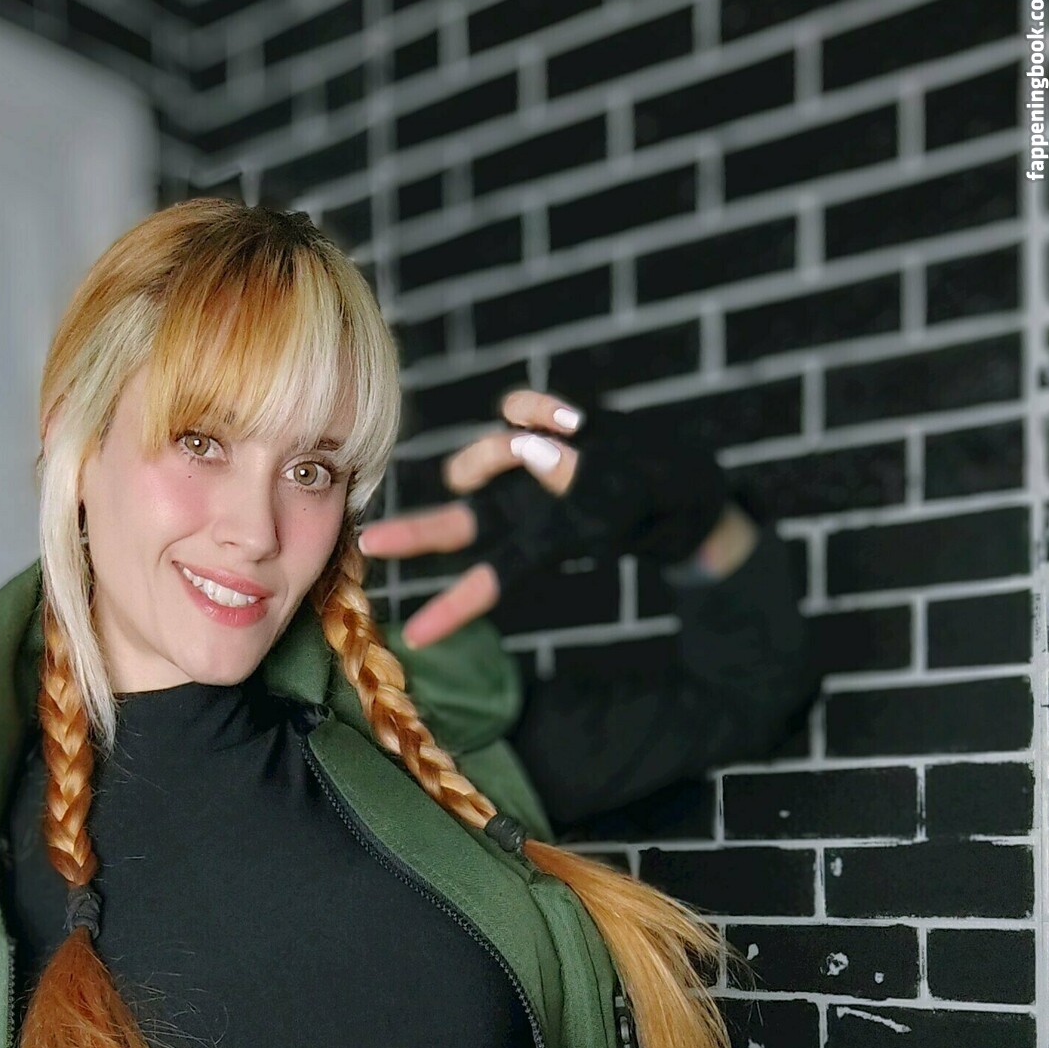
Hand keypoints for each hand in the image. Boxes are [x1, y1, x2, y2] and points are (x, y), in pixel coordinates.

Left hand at [357, 387, 729, 646]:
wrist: (676, 477)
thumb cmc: (647, 506)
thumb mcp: (615, 507)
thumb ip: (571, 480)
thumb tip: (537, 444)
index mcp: (534, 547)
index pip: (487, 583)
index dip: (452, 610)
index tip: (415, 639)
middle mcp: (517, 510)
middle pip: (453, 524)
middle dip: (413, 534)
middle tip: (372, 543)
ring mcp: (521, 469)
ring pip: (489, 452)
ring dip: (517, 447)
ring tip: (570, 442)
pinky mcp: (536, 427)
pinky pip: (519, 408)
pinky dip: (536, 408)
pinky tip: (570, 420)